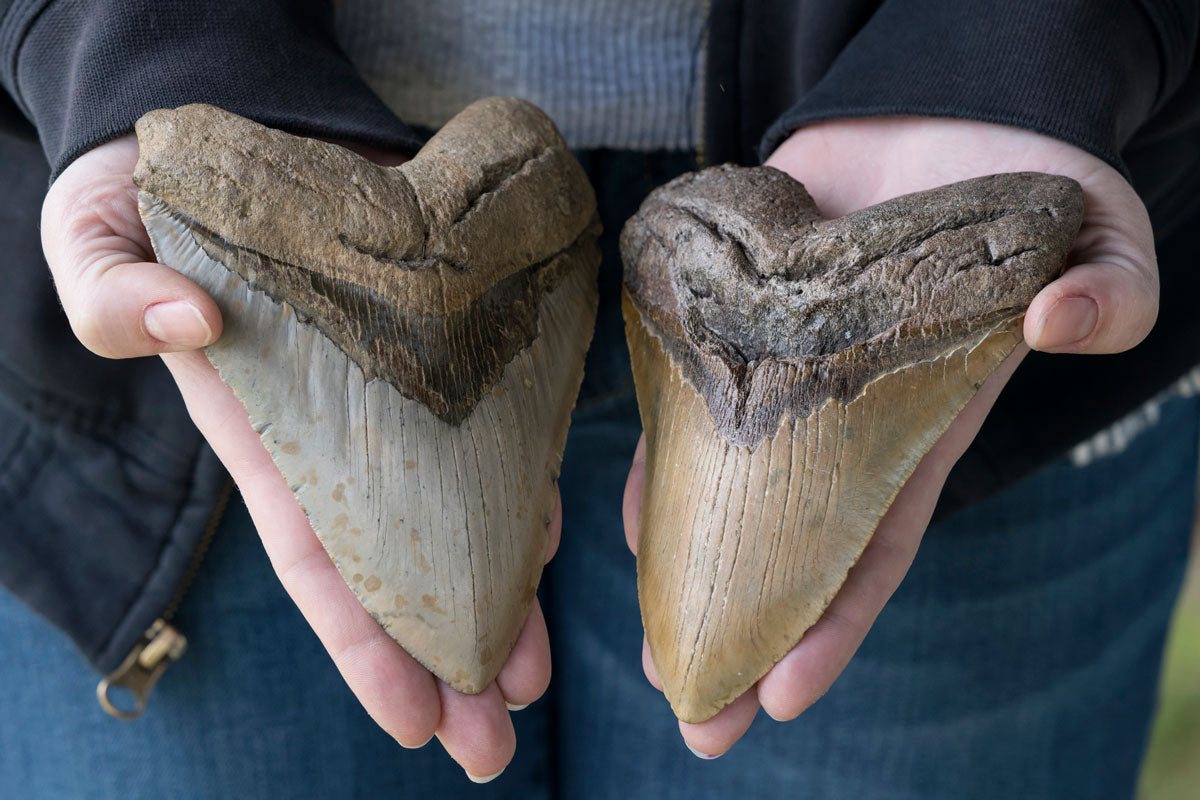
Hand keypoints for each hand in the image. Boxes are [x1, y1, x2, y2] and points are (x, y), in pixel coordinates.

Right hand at [41, 133, 558, 780]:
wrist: (231, 135)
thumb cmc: (149, 199)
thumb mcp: (97, 238)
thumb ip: (114, 295)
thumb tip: (189, 327)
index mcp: (263, 433)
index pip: (320, 560)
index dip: (365, 643)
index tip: (419, 720)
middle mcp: (338, 433)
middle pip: (399, 567)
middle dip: (445, 654)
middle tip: (500, 736)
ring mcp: (397, 395)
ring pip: (454, 514)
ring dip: (499, 595)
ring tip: (538, 673)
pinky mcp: (444, 343)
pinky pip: (491, 429)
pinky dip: (519, 489)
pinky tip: (552, 543)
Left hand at [622, 116, 1157, 756]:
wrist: (938, 116)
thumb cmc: (1025, 185)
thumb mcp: (1100, 233)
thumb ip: (1110, 289)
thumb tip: (1068, 319)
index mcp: (921, 425)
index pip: (873, 546)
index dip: (832, 625)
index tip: (779, 695)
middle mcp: (846, 422)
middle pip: (788, 549)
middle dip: (744, 634)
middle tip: (691, 715)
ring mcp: (786, 381)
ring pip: (729, 495)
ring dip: (689, 569)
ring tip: (646, 643)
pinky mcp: (739, 328)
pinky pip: (690, 411)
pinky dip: (661, 466)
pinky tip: (627, 520)